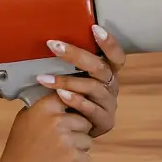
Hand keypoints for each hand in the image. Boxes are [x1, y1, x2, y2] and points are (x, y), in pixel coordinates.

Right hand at [0, 93, 93, 161]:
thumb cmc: (18, 153)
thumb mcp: (24, 121)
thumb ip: (42, 108)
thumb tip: (61, 95)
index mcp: (43, 108)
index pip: (70, 97)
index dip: (72, 109)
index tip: (69, 116)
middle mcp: (56, 120)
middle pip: (83, 120)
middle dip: (77, 132)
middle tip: (59, 144)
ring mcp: (66, 139)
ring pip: (88, 139)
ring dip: (79, 148)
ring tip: (59, 155)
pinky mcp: (73, 157)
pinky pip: (87, 156)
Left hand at [34, 24, 125, 138]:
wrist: (68, 133)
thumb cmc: (67, 101)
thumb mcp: (70, 79)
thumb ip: (68, 64)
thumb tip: (49, 41)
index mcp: (107, 73)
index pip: (116, 56)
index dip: (109, 43)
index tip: (94, 28)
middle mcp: (111, 87)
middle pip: (100, 68)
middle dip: (76, 55)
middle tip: (53, 45)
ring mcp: (109, 104)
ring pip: (93, 88)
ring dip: (68, 81)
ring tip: (46, 78)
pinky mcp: (105, 122)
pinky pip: (91, 109)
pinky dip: (75, 100)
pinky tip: (60, 96)